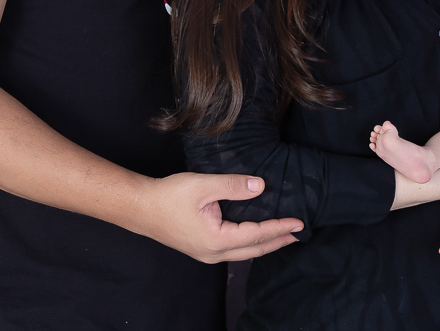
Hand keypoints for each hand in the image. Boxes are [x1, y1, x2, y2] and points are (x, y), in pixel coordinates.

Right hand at [143, 172, 302, 262]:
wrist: (140, 208)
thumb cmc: (169, 196)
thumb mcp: (203, 186)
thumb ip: (233, 186)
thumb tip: (260, 187)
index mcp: (216, 240)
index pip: (256, 235)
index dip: (279, 228)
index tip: (298, 223)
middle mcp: (213, 253)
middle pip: (253, 250)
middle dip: (277, 241)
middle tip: (298, 234)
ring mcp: (206, 253)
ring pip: (243, 253)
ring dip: (264, 244)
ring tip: (282, 236)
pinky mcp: (200, 248)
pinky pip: (232, 250)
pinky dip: (249, 243)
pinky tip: (253, 235)